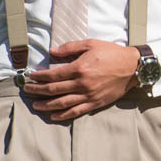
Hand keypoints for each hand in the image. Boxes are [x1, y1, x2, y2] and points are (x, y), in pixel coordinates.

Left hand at [23, 40, 138, 119]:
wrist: (132, 67)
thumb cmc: (112, 53)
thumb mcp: (91, 44)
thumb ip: (70, 47)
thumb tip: (52, 52)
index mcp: (80, 68)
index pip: (53, 75)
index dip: (39, 77)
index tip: (30, 77)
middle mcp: (82, 84)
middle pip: (54, 90)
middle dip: (38, 91)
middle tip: (27, 90)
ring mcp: (89, 95)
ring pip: (62, 103)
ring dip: (47, 105)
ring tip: (36, 105)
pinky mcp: (96, 103)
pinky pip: (76, 111)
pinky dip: (63, 115)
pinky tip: (53, 115)